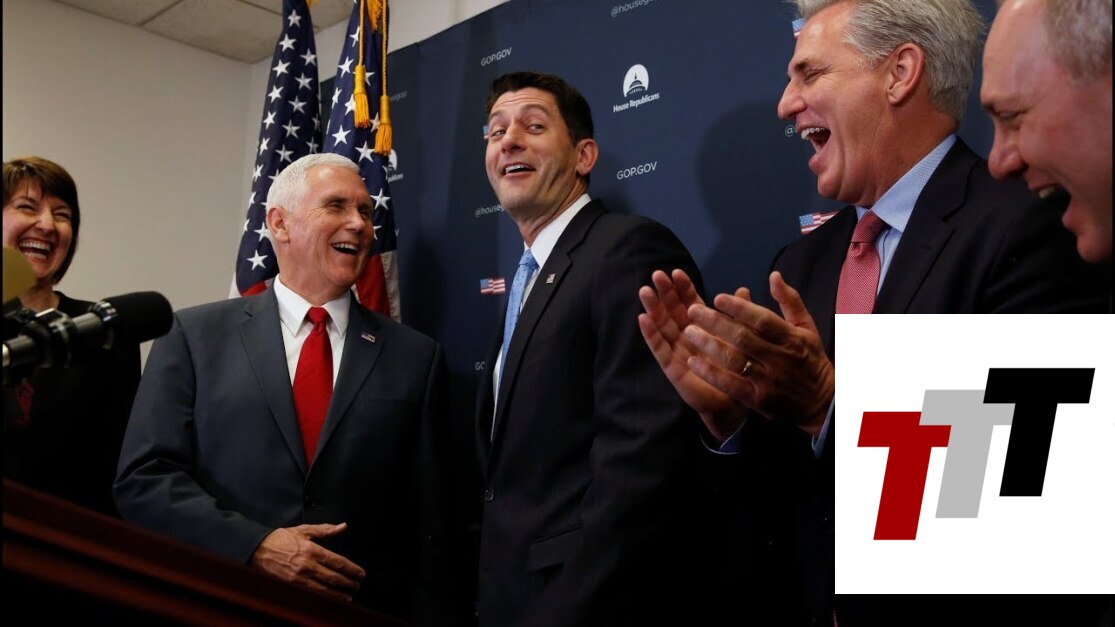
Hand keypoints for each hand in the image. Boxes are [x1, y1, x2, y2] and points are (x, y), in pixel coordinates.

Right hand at [250, 523, 365, 600]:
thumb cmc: (280, 538)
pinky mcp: (291, 586)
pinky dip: (323, 598)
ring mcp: (298, 578)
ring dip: (338, 594)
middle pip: (333, 577)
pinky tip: (330, 599)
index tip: (360, 573)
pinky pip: (311, 594)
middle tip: (357, 585)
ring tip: (348, 596)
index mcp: (312, 550)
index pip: (338, 562)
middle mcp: (307, 566)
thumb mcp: (304, 530)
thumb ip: (325, 530)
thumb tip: (342, 526)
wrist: (257, 549)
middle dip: (348, 583)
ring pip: (324, 589)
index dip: (352, 569)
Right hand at [638, 269, 747, 441]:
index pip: (690, 302)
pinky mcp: (672, 367)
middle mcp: (686, 336)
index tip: (677, 272)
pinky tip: (643, 319)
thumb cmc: (737, 371)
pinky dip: (651, 334)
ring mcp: (677, 351)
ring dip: (653, 308)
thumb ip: (738, 316)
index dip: (683, 287)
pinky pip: (659, 349)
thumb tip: (743, 289)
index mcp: (702, 327)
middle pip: (672, 310)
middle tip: (657, 274)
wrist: (734, 404)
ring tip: (645, 291)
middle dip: (665, 292)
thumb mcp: (740, 339)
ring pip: (662, 326)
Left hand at [682, 272, 832, 436]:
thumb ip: (790, 301)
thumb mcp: (807, 328)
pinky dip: (711, 373)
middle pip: (744, 338)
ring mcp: (768, 380)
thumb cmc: (811, 360)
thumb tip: (774, 275)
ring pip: (734, 361)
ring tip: (689, 332)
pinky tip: (693, 362)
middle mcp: (780, 358)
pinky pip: (731, 385)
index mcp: (792, 338)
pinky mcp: (758, 400)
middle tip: (693, 310)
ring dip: (709, 345)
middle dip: (716, 323)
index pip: (763, 319)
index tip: (717, 298)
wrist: (821, 402)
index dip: (739, 308)